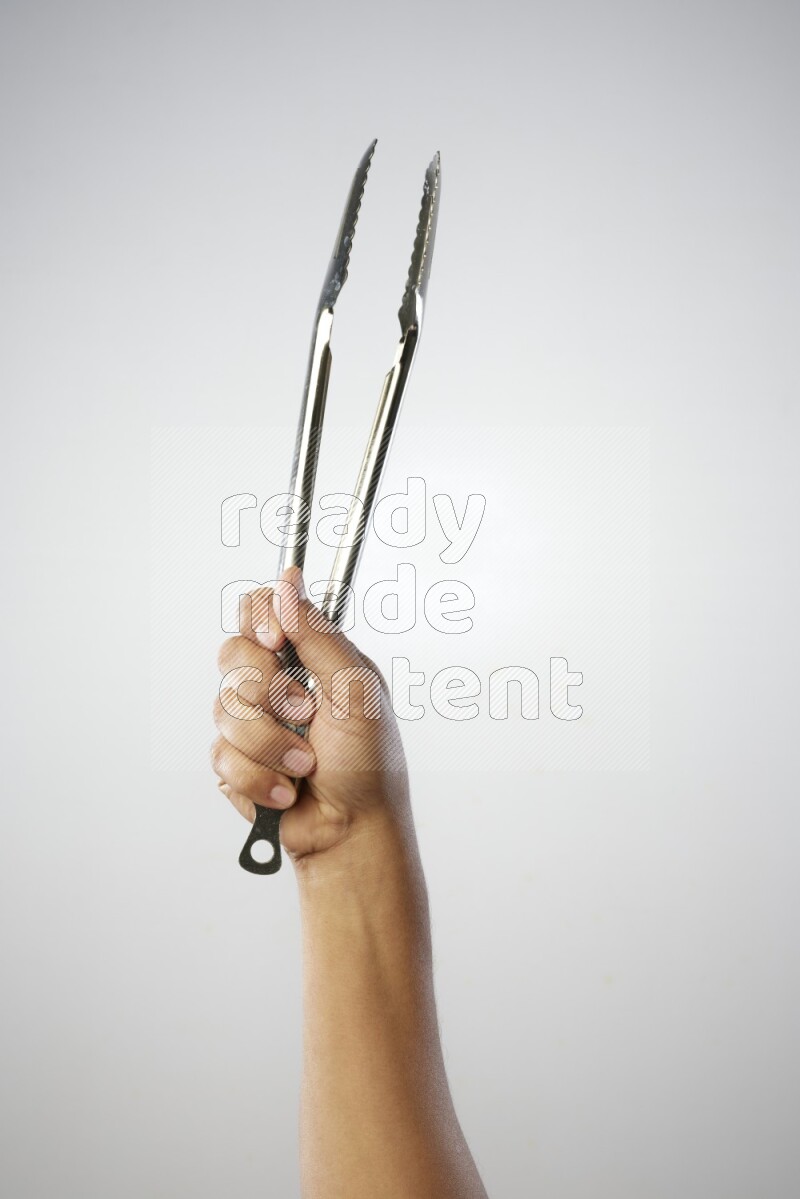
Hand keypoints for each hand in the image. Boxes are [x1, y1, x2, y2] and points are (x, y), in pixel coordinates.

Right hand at [211, 566, 409, 863]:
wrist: (351, 831)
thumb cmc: (369, 763)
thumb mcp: (356, 689)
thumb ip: (319, 635)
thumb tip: (289, 582)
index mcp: (307, 657)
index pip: (260, 611)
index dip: (258, 619)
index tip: (274, 640)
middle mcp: (275, 683)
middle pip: (233, 655)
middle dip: (268, 693)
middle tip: (306, 716)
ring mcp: (252, 723)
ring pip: (224, 709)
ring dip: (270, 745)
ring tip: (304, 766)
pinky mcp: (235, 762)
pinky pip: (222, 755)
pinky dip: (259, 777)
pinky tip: (287, 790)